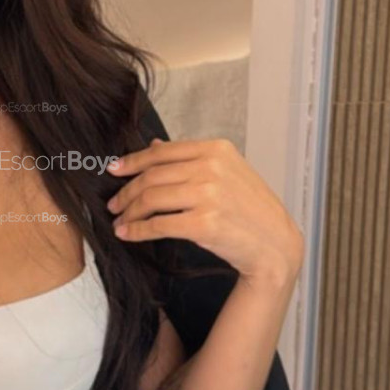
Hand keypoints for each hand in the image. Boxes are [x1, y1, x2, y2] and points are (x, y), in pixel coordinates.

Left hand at [105, 136, 303, 284]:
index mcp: (217, 150)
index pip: (161, 153)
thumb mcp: (228, 172)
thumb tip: (154, 144)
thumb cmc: (251, 210)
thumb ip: (191, 158)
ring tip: (119, 222)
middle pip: (152, 177)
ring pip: (150, 200)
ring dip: (128, 213)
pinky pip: (158, 225)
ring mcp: (209, 195)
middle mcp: (212, 168)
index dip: (132, 162)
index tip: (114, 170)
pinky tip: (128, 235)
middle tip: (113, 204)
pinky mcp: (204, 224)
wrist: (276, 244)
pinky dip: (137, 231)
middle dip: (126, 192)